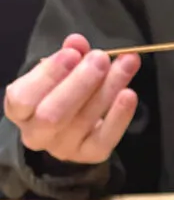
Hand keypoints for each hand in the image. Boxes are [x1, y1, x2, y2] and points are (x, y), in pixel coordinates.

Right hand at [3, 34, 140, 164]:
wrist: (71, 126)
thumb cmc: (59, 92)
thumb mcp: (57, 72)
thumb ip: (66, 56)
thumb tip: (78, 43)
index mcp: (19, 111)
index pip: (24, 97)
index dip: (49, 74)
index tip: (73, 53)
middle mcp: (36, 134)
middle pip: (54, 114)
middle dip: (80, 83)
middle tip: (101, 58)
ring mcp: (63, 148)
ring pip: (84, 121)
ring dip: (107, 89)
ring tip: (125, 65)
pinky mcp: (90, 155)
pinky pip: (105, 138)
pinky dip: (119, 116)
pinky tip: (129, 94)